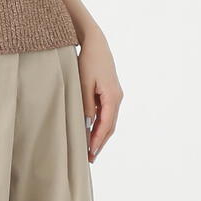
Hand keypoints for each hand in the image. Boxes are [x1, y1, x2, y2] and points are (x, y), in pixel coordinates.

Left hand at [77, 37, 121, 161]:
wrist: (95, 43)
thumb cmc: (88, 61)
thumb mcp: (83, 84)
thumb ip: (85, 105)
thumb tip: (86, 124)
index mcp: (113, 97)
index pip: (106, 125)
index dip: (97, 141)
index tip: (90, 153)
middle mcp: (117, 98)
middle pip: (110, 126)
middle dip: (100, 142)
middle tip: (90, 157)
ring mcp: (115, 95)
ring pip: (109, 121)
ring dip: (100, 135)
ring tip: (90, 148)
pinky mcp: (110, 92)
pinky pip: (107, 113)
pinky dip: (100, 124)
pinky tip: (92, 130)